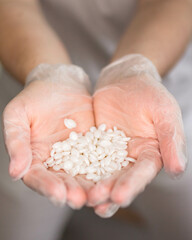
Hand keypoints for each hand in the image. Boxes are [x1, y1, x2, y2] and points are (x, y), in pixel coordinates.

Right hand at [3, 64, 93, 207]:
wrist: (59, 82)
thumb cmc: (33, 97)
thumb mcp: (18, 116)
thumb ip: (17, 143)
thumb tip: (15, 172)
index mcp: (35, 158)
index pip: (38, 177)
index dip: (47, 187)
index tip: (58, 195)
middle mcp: (56, 161)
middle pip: (63, 181)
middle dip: (72, 191)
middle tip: (81, 200)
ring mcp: (77, 154)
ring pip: (84, 174)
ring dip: (91, 185)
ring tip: (99, 194)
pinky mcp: (94, 145)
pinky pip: (101, 158)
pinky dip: (107, 168)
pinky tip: (115, 175)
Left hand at [88, 54, 186, 216]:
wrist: (125, 79)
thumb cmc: (150, 93)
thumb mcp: (164, 113)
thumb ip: (170, 140)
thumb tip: (178, 170)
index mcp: (151, 153)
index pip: (142, 172)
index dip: (132, 185)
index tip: (120, 196)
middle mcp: (131, 158)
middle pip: (120, 178)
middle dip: (109, 191)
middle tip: (96, 203)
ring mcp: (111, 152)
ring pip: (102, 173)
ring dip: (93, 186)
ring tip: (82, 199)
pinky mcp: (94, 144)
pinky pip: (85, 158)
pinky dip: (79, 168)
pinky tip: (70, 178)